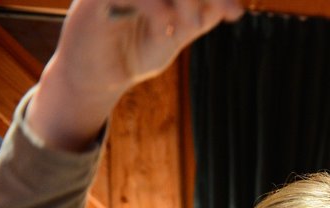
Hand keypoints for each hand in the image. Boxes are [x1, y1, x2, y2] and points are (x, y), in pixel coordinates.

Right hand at [29, 0, 243, 150]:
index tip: (235, 13)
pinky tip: (166, 28)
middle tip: (222, 12)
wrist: (99, 79)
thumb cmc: (136, 52)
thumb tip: (234, 9)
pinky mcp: (94, 0)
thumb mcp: (176, 36)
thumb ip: (200, 18)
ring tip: (192, 25)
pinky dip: (152, 6)